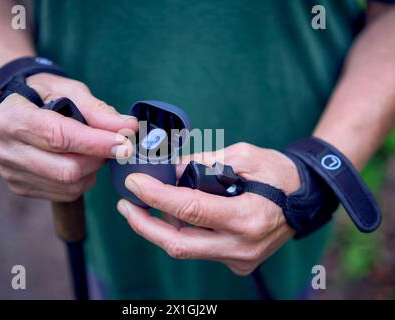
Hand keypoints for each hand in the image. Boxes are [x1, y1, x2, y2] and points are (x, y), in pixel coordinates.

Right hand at [0, 73, 137, 201]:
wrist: (20, 108)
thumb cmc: (47, 95)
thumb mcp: (70, 90)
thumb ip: (98, 110)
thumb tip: (128, 127)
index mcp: (11, 117)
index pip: (59, 136)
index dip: (95, 143)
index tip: (125, 144)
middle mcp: (5, 149)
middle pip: (66, 169)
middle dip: (98, 158)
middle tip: (113, 145)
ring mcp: (11, 172)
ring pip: (69, 185)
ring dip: (92, 170)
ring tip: (92, 150)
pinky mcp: (21, 188)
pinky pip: (65, 194)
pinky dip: (83, 180)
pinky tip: (79, 162)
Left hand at [116, 142, 300, 274]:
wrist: (305, 199)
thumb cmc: (277, 173)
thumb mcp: (243, 156)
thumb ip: (204, 162)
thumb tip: (169, 170)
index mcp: (247, 217)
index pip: (190, 210)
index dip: (157, 197)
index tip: (135, 183)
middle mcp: (242, 246)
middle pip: (179, 245)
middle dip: (145, 225)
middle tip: (125, 206)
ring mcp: (239, 259)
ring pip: (186, 248)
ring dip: (161, 227)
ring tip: (148, 203)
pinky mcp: (236, 262)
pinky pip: (199, 249)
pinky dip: (182, 231)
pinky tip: (175, 214)